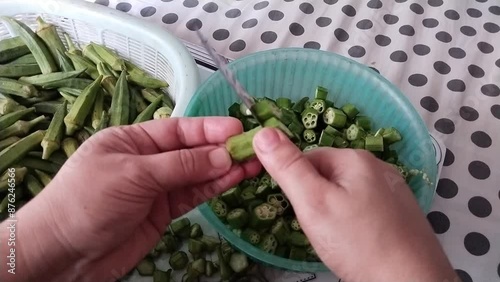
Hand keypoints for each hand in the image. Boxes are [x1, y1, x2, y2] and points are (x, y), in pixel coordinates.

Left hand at [1, 117, 259, 281]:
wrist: (62, 254)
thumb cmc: (87, 201)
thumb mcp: (133, 174)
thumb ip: (179, 165)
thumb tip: (223, 154)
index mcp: (132, 139)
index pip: (178, 129)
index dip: (208, 128)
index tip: (238, 127)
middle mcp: (148, 160)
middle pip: (192, 150)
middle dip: (222, 148)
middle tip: (254, 147)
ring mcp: (157, 187)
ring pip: (197, 174)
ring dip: (225, 168)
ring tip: (254, 163)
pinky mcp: (163, 212)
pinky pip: (193, 195)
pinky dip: (214, 187)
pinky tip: (235, 179)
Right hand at [253, 128, 457, 281]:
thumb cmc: (357, 241)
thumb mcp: (313, 202)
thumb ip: (287, 168)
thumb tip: (262, 132)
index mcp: (356, 158)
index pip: (308, 158)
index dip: (297, 185)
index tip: (302, 211)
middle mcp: (378, 167)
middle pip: (328, 175)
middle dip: (316, 200)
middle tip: (320, 229)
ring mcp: (393, 190)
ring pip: (346, 194)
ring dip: (334, 212)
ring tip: (337, 238)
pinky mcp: (401, 213)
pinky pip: (364, 208)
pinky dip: (354, 222)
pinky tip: (357, 242)